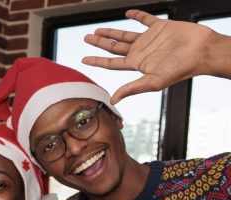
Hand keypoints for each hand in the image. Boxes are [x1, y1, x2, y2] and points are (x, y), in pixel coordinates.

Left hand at [81, 9, 215, 103]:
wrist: (202, 52)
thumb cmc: (181, 69)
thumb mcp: (153, 81)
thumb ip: (132, 89)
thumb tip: (113, 100)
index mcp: (137, 64)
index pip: (111, 63)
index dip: (96, 60)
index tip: (83, 58)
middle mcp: (141, 52)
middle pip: (114, 47)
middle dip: (99, 43)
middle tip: (86, 38)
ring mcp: (150, 39)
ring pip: (125, 34)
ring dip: (111, 31)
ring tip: (97, 30)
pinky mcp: (160, 27)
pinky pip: (145, 19)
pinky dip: (136, 16)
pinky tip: (127, 14)